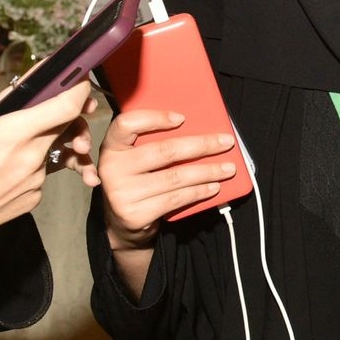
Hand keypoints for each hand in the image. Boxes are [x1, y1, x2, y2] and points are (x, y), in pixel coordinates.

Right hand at [0, 85, 93, 243]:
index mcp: (11, 134)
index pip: (65, 107)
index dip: (78, 90)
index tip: (80, 79)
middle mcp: (31, 156)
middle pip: (66, 126)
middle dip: (68, 113)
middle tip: (63, 104)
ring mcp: (35, 181)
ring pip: (52, 151)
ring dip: (45, 141)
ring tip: (21, 143)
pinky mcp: (33, 199)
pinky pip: (40, 174)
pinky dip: (31, 165)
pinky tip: (6, 169)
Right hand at [97, 109, 235, 248]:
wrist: (121, 221)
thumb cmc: (136, 180)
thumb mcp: (135, 158)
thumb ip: (153, 142)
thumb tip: (199, 129)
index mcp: (112, 147)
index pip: (126, 124)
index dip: (155, 118)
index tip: (182, 118)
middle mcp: (112, 168)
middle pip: (164, 151)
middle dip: (202, 145)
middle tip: (226, 142)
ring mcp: (122, 193)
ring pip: (175, 177)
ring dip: (208, 171)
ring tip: (228, 168)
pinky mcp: (135, 213)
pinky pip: (176, 198)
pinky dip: (199, 191)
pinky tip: (214, 187)